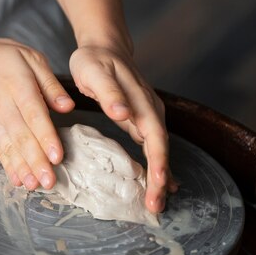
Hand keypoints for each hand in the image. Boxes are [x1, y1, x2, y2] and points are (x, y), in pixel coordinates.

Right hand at [0, 34, 74, 189]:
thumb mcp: (31, 58)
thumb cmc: (2, 57)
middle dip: (36, 162)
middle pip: (22, 137)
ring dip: (23, 169)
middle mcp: (3, 106)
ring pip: (9, 148)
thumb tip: (67, 106)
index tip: (57, 156)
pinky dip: (8, 166)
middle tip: (50, 181)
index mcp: (18, 86)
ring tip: (35, 185)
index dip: (46, 137)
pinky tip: (19, 180)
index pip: (34, 115)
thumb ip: (50, 84)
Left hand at [69, 45, 177, 212]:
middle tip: (155, 207)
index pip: (155, 137)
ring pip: (159, 150)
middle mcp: (151, 110)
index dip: (158, 163)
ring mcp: (150, 115)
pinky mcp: (143, 121)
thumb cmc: (95, 60)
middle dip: (160, 179)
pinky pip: (153, 147)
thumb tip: (123, 113)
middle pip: (161, 149)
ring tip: (155, 204)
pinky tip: (157, 184)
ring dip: (159, 177)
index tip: (156, 185)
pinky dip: (156, 166)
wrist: (105, 47)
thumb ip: (109, 92)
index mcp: (141, 101)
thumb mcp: (94, 71)